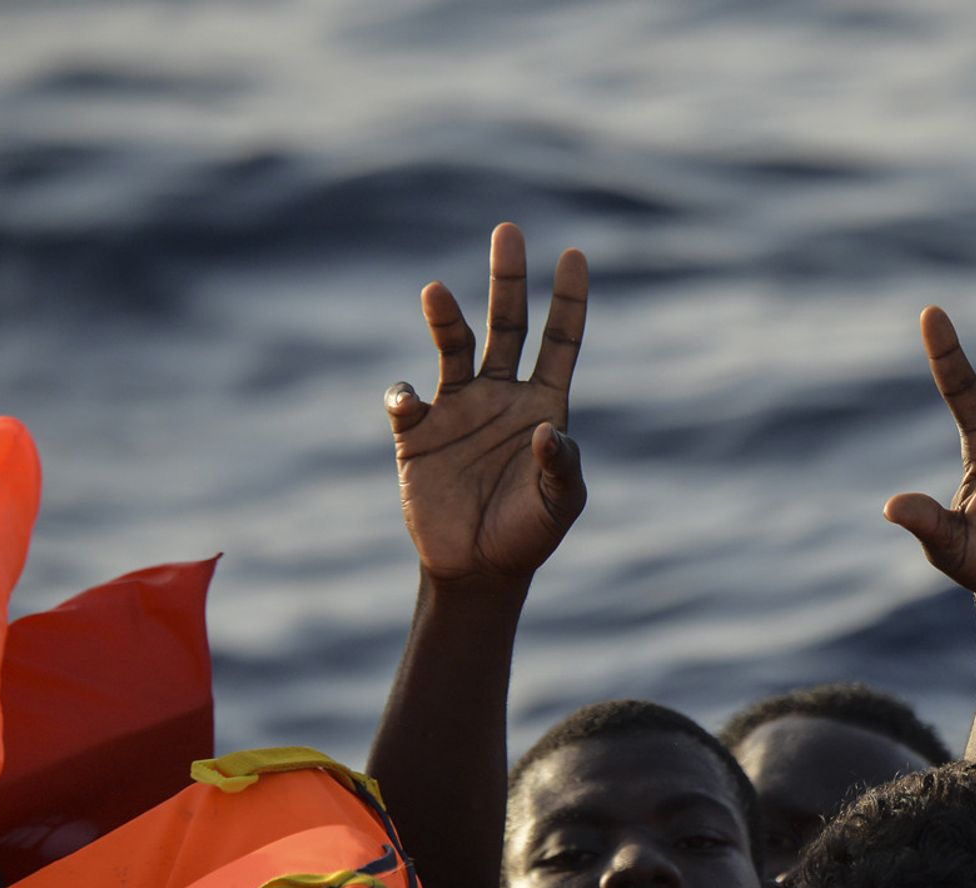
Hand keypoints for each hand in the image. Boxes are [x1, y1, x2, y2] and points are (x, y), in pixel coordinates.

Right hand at [386, 223, 588, 582]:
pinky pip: (405, 401)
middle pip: (507, 324)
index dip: (569, 300)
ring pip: (453, 347)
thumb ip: (562, 468)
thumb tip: (546, 431)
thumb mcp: (558, 505)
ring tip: (436, 291)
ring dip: (445, 318)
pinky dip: (402, 395)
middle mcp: (501, 395)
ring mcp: (457, 409)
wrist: (475, 570)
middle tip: (508, 231)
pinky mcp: (417, 433)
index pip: (560, 341)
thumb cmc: (526, 535)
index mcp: (543, 406)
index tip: (573, 254)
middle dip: (509, 279)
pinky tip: (408, 403)